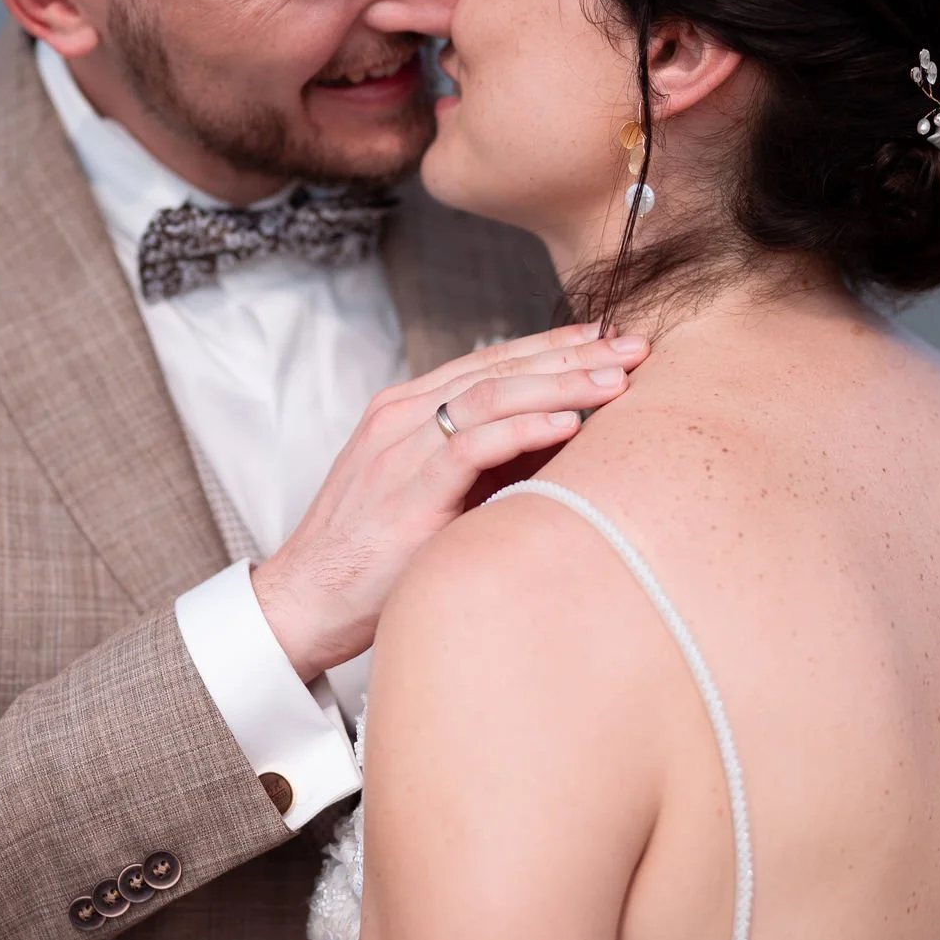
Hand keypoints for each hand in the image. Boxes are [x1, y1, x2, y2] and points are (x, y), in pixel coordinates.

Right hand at [252, 323, 647, 680]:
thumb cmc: (377, 556)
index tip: (609, 337)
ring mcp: (399, 450)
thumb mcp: (439, 492)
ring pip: (490, 394)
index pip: (492, 360)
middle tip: (634, 347)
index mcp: (408, 409)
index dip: (554, 344)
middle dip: (573, 355)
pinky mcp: (405, 492)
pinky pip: (470, 447)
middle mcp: (402, 417)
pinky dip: (522, 430)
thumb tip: (568, 436)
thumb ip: (490, 459)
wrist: (305, 603)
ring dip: (560, 383)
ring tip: (616, 380)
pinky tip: (567, 424)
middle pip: (500, 366)